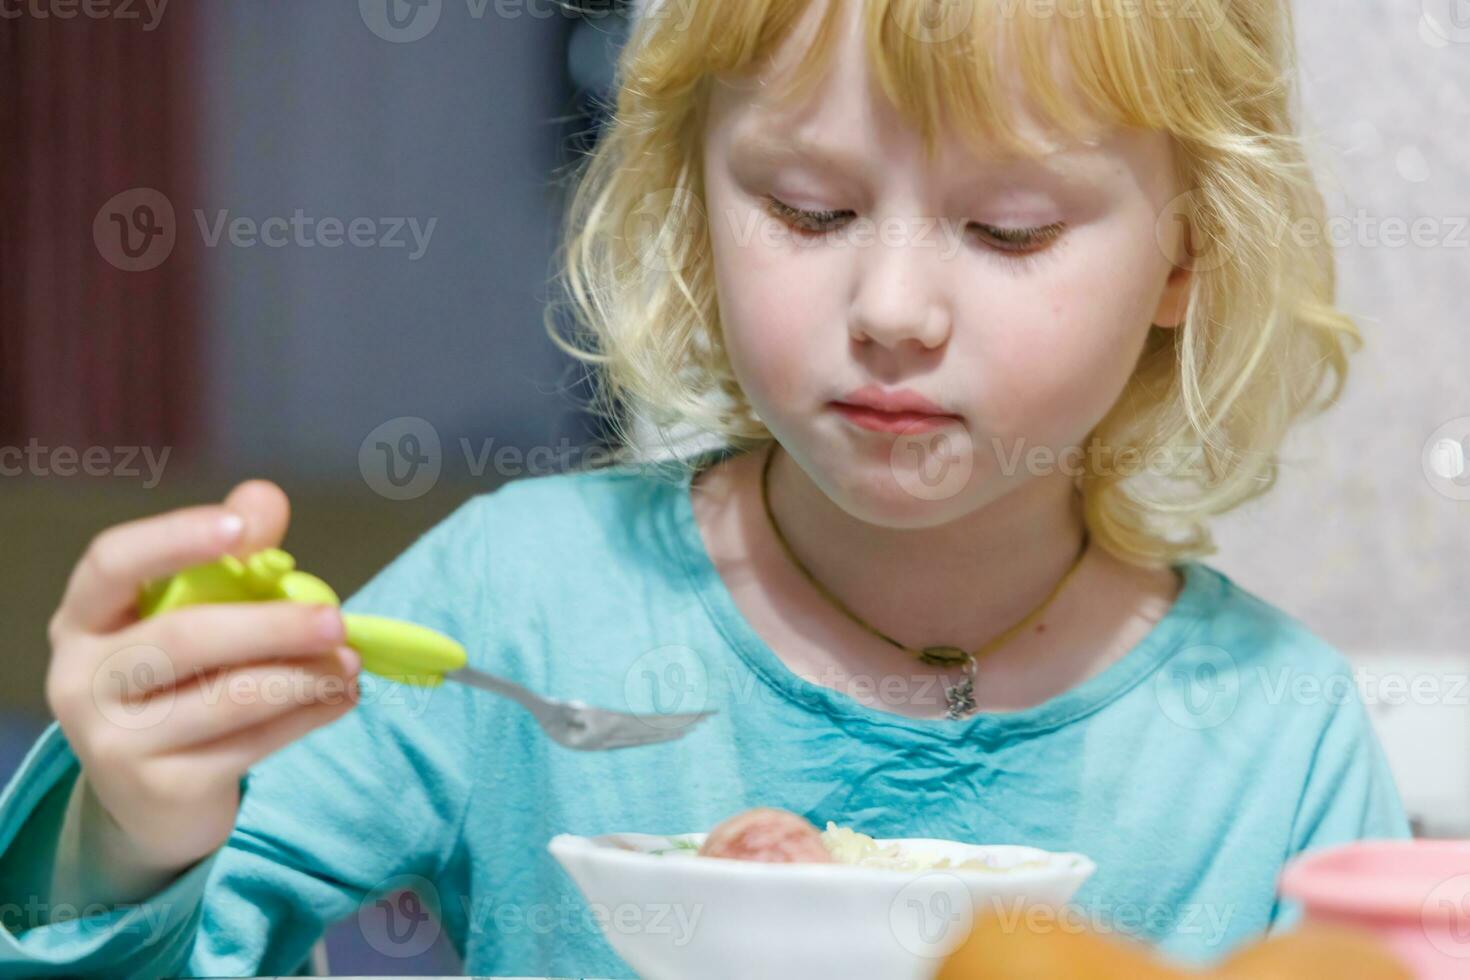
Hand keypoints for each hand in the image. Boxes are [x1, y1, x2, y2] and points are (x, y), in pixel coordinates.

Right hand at [43, 480, 360, 886]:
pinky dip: (308, 715)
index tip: (242, 528)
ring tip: (350, 662)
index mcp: (86, 618)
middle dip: (272, 624)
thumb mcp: (194, 617)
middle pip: (184, 637)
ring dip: (305, 675)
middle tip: (337, 620)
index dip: (176, 539)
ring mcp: (114, 741)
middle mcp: (82, 678)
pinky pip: (251, 742)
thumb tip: (264, 497)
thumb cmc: (179, 684)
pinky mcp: (159, 789)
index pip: (113, 563)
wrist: (151, 799)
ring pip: (228, 696)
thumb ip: (230, 557)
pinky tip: (341, 697)